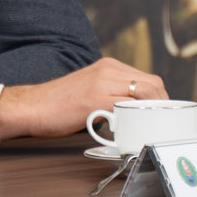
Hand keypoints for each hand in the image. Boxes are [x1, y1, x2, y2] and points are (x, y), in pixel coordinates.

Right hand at [0, 58, 166, 140]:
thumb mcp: (91, 89)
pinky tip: (134, 129)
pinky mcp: (95, 99)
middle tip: (162, 123)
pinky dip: (136, 118)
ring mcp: (102, 82)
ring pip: (143, 93)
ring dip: (152, 112)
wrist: (32, 106)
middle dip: (163, 105)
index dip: (161, 98)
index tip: (162, 113)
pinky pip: (126, 106)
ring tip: (152, 127)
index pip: (148, 79)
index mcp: (108, 66)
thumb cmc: (59, 103)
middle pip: (152, 84)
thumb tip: (134, 112)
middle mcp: (108, 69)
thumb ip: (112, 94)